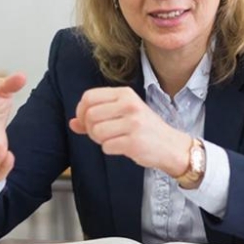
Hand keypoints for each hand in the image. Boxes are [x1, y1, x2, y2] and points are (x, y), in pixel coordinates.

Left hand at [70, 86, 191, 175]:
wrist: (170, 145)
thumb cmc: (145, 129)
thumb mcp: (123, 115)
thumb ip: (97, 116)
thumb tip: (72, 123)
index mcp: (125, 94)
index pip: (89, 97)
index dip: (81, 111)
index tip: (86, 121)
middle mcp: (129, 105)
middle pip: (90, 115)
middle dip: (89, 129)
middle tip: (100, 134)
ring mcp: (133, 123)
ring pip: (96, 132)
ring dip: (99, 140)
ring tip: (112, 140)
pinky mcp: (134, 142)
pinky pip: (106, 147)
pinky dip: (110, 149)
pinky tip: (122, 147)